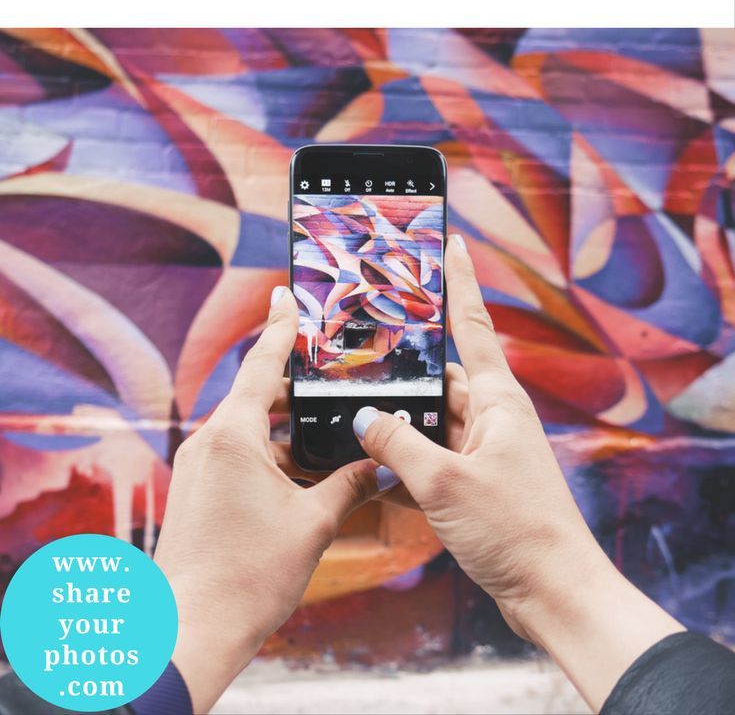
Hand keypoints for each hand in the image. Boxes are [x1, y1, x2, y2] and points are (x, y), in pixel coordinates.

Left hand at [154, 286, 383, 713]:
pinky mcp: (199, 489)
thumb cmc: (249, 576)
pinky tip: (304, 469)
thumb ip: (349, 484)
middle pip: (258, 392)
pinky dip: (271, 451)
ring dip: (286, 425)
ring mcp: (201, 465)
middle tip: (332, 367)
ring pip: (250, 426)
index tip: (287, 292)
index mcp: (235, 435)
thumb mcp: (313, 524)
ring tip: (328, 425)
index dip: (280, 325)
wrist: (192, 628)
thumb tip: (380, 464)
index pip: (263, 363)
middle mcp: (210, 440)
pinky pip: (239, 452)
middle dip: (296, 382)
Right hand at [352, 235, 683, 711]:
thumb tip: (363, 416)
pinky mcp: (481, 483)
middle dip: (407, 367)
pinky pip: (436, 457)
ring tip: (357, 413)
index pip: (473, 324)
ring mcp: (489, 451)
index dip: (460, 281)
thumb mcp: (444, 483)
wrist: (554, 593)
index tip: (452, 241)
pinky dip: (409, 461)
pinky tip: (378, 471)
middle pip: (442, 376)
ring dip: (403, 423)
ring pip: (435, 419)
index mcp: (498, 400)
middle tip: (365, 346)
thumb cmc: (514, 530)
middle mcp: (495, 417)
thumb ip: (397, 443)